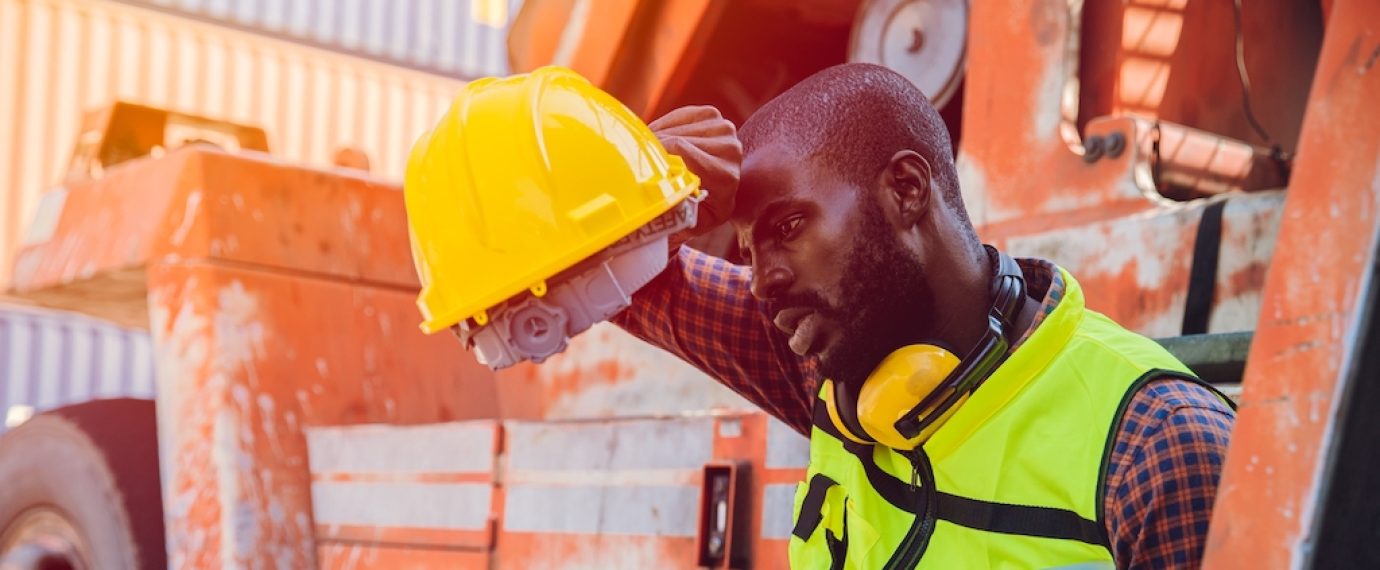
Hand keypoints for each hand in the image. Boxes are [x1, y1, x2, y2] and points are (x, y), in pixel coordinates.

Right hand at [650, 106, 741, 240]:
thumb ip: (674, 212)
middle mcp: (731, 150)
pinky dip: (664, 128)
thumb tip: (650, 204)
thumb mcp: (688, 223)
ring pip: (674, 128)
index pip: (679, 149)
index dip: (654, 154)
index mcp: (725, 177)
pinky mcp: (713, 115)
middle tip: (640, 163)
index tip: (638, 166)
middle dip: (654, 149)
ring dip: (658, 140)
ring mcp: (724, 129)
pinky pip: (677, 117)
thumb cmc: (698, 213)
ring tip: (654, 158)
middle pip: (675, 138)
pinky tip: (663, 143)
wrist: (717, 196)